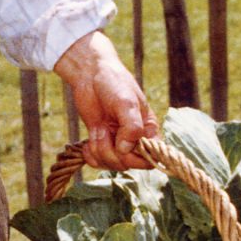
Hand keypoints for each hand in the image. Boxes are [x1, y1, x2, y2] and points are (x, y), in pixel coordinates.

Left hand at [53, 31, 158, 170]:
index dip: (138, 157)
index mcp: (148, 130)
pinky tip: (89, 141)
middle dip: (114, 153)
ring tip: (98, 130)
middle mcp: (135, 139)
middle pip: (129, 164)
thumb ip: (131, 127)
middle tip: (106, 132)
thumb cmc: (114, 84)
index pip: (152, 157)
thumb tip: (126, 149)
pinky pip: (97, 162)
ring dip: (100, 150)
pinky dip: (90, 155)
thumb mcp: (126, 103)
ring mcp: (117, 142)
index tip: (125, 144)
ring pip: (112, 164)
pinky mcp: (101, 142)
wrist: (90, 75)